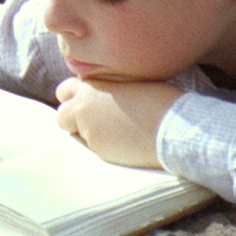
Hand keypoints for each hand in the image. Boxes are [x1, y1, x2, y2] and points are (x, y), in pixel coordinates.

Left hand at [54, 78, 182, 168]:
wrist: (173, 128)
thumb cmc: (161, 100)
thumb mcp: (130, 83)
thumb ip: (109, 87)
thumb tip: (106, 91)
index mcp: (90, 87)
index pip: (65, 90)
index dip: (76, 96)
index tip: (88, 101)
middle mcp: (82, 110)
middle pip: (61, 115)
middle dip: (72, 118)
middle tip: (94, 120)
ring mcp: (89, 133)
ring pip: (77, 134)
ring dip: (88, 132)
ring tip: (116, 131)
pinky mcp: (99, 152)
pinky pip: (94, 148)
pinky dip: (104, 145)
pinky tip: (125, 142)